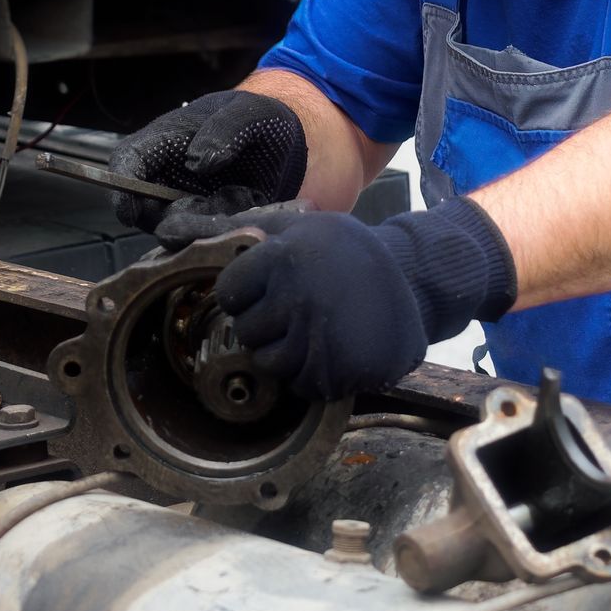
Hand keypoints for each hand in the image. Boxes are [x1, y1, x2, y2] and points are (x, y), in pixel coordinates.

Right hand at [108, 91, 306, 232]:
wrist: (288, 141)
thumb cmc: (260, 119)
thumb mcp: (252, 113)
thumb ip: (226, 129)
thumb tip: (198, 163)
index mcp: (165, 141)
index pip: (127, 162)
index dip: (121, 188)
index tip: (129, 213)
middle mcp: (168, 176)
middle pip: (145, 207)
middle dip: (172, 215)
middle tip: (211, 203)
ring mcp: (187, 203)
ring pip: (178, 227)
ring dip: (207, 219)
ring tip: (243, 192)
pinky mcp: (208, 223)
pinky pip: (208, 236)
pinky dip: (228, 224)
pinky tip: (252, 200)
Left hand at [210, 198, 516, 399]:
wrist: (414, 280)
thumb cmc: (350, 252)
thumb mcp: (307, 226)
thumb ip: (255, 232)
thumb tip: (196, 236)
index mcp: (282, 258)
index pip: (229, 291)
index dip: (244, 292)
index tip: (265, 289)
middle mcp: (296, 299)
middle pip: (246, 330)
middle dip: (264, 323)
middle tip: (295, 309)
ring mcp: (316, 340)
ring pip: (268, 363)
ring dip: (285, 352)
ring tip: (315, 329)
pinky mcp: (334, 374)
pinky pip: (298, 385)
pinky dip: (310, 373)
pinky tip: (331, 348)